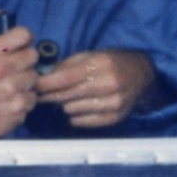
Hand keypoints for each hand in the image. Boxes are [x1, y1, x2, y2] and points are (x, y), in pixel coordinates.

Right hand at [0, 14, 38, 140]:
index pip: (25, 34)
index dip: (24, 39)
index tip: (19, 46)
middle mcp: (3, 68)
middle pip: (33, 55)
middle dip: (24, 61)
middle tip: (11, 70)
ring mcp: (12, 89)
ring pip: (34, 77)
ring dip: (25, 82)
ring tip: (8, 87)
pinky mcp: (19, 107)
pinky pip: (33, 97)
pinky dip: (24, 100)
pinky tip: (9, 101)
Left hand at [35, 48, 154, 128]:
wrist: (143, 75)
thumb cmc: (114, 62)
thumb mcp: (92, 55)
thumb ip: (68, 65)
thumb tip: (43, 75)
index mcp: (102, 64)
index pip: (65, 78)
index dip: (45, 83)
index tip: (33, 85)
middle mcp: (109, 84)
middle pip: (66, 95)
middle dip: (49, 95)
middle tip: (40, 94)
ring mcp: (113, 103)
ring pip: (72, 110)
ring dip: (65, 104)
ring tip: (68, 98)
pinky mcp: (115, 117)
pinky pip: (82, 121)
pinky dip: (76, 116)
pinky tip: (78, 107)